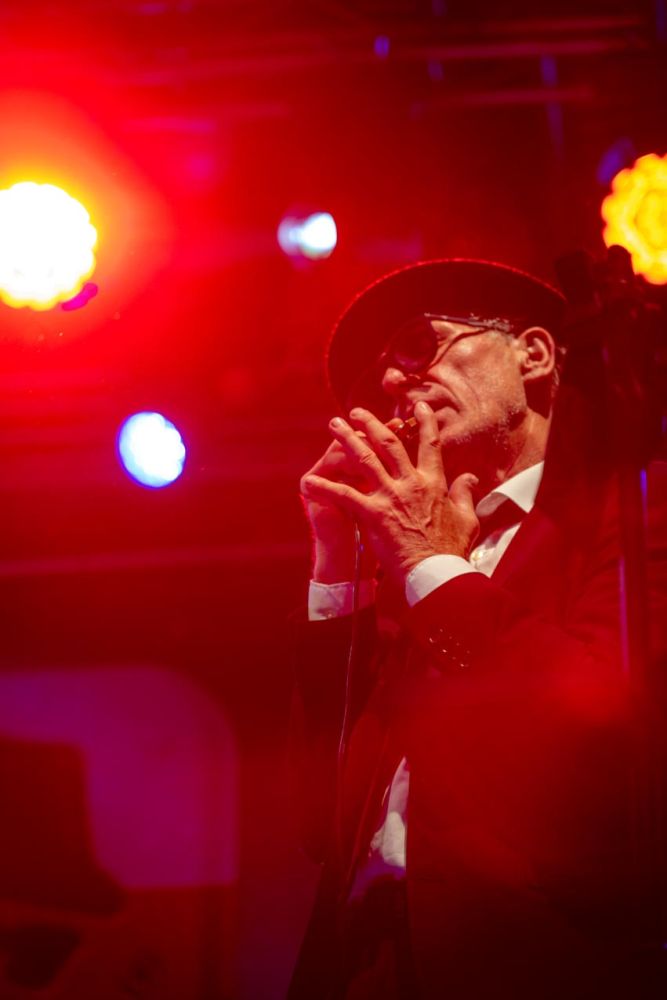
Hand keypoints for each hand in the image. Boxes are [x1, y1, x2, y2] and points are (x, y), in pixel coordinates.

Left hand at [301, 402, 479, 584]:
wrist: (437, 571)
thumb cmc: (452, 549)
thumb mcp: (467, 518)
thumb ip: (465, 493)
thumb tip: (470, 477)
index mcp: (433, 483)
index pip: (429, 445)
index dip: (425, 423)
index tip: (419, 406)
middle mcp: (410, 483)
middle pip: (389, 444)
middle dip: (372, 423)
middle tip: (356, 412)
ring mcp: (390, 496)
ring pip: (365, 458)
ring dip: (347, 439)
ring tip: (334, 425)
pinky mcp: (373, 514)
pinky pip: (343, 496)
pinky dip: (324, 488)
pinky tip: (307, 482)